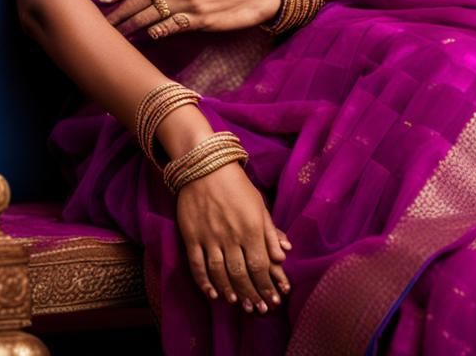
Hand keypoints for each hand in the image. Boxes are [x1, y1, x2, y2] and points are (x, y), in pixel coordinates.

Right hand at [176, 161, 292, 313]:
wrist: (205, 166)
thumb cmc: (237, 185)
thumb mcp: (259, 204)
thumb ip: (270, 231)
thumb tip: (283, 255)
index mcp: (251, 227)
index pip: (260, 265)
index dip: (267, 285)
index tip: (272, 299)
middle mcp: (231, 235)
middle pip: (241, 273)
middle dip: (250, 294)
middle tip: (257, 309)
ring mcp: (209, 237)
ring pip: (220, 273)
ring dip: (229, 292)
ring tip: (237, 303)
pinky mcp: (191, 236)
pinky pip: (197, 265)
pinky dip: (204, 282)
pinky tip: (212, 293)